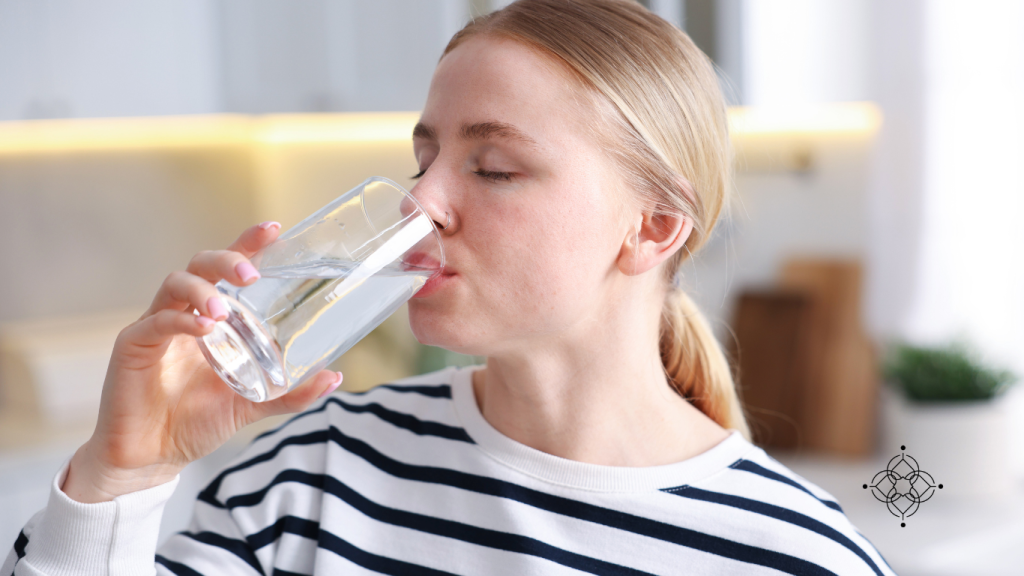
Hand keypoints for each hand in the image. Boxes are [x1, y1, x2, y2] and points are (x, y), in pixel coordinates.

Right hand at [61, 222, 343, 502]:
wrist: (153, 457)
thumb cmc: (197, 421)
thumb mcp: (252, 405)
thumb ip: (290, 392)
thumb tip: (334, 376)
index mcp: (212, 317)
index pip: (228, 270)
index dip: (247, 245)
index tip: (275, 229)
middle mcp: (184, 312)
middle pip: (200, 264)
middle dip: (227, 260)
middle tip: (251, 274)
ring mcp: (156, 325)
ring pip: (175, 284)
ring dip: (203, 290)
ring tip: (224, 310)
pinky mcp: (133, 346)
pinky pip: (156, 322)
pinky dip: (181, 321)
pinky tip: (204, 329)